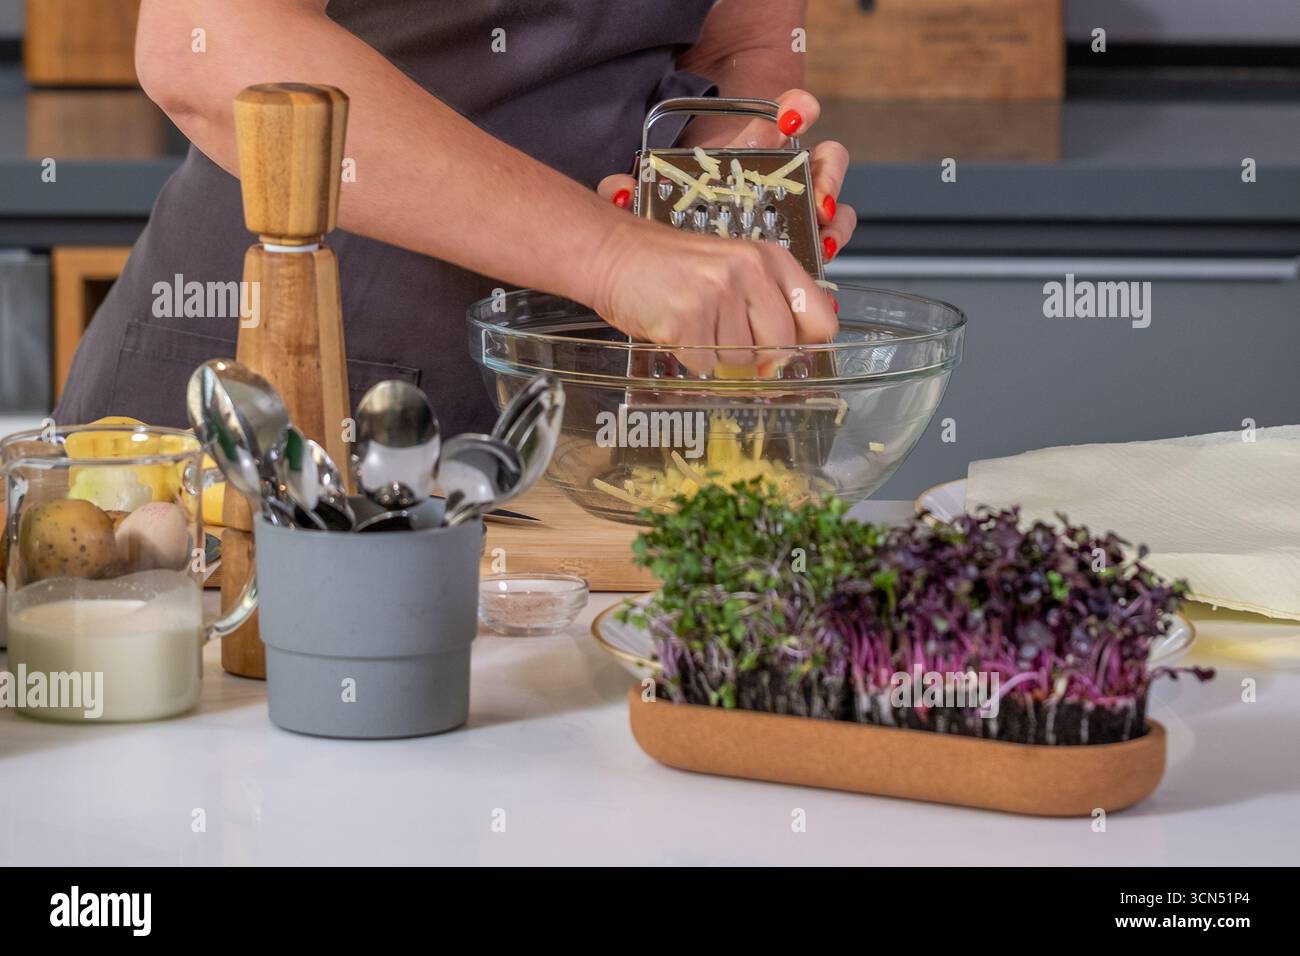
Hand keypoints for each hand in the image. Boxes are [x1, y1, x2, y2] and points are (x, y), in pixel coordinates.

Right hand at [589, 215, 836, 375]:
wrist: (613, 253)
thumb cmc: (672, 266)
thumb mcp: (734, 270)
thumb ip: (769, 305)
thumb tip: (793, 356)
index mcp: (771, 258)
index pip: (820, 319)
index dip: (803, 342)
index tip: (783, 346)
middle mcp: (750, 272)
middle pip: (782, 347)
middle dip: (754, 353)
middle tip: (722, 331)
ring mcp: (719, 295)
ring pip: (742, 360)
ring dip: (716, 353)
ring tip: (695, 322)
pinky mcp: (688, 320)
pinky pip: (706, 365)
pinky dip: (689, 357)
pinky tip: (676, 329)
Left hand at [597, 89, 857, 273]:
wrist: (680, 255)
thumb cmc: (673, 211)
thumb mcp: (651, 193)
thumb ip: (630, 185)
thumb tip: (617, 190)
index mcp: (757, 150)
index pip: (793, 113)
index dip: (800, 108)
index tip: (793, 117)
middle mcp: (786, 178)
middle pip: (829, 163)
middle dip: (829, 176)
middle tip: (816, 197)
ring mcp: (798, 214)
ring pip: (835, 209)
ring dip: (836, 222)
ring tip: (824, 239)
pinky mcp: (799, 251)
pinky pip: (826, 250)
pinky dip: (828, 260)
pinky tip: (820, 268)